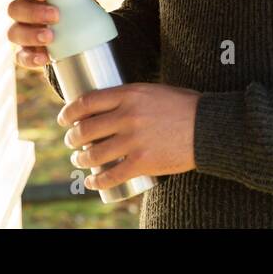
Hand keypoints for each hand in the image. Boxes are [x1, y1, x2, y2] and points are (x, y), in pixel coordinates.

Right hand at [6, 0, 101, 67]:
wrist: (77, 34)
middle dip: (33, 12)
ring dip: (31, 35)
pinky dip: (31, 57)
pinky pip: (20, 56)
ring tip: (50, 37)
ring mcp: (21, 31)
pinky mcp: (24, 52)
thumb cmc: (74, 7)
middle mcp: (23, 10)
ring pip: (14, 32)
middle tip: (55, 16)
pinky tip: (44, 57)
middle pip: (15, 8)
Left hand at [59, 83, 199, 190]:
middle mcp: (127, 116)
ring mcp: (134, 141)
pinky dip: (97, 181)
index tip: (64, 119)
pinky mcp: (142, 162)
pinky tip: (92, 182)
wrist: (208, 127)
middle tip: (71, 142)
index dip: (69, 112)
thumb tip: (107, 106)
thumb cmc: (184, 106)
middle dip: (72, 138)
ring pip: (94, 154)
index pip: (87, 102)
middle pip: (86, 129)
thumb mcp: (153, 91)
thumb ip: (130, 98)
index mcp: (129, 94)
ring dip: (80, 160)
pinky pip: (111, 175)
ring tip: (80, 160)